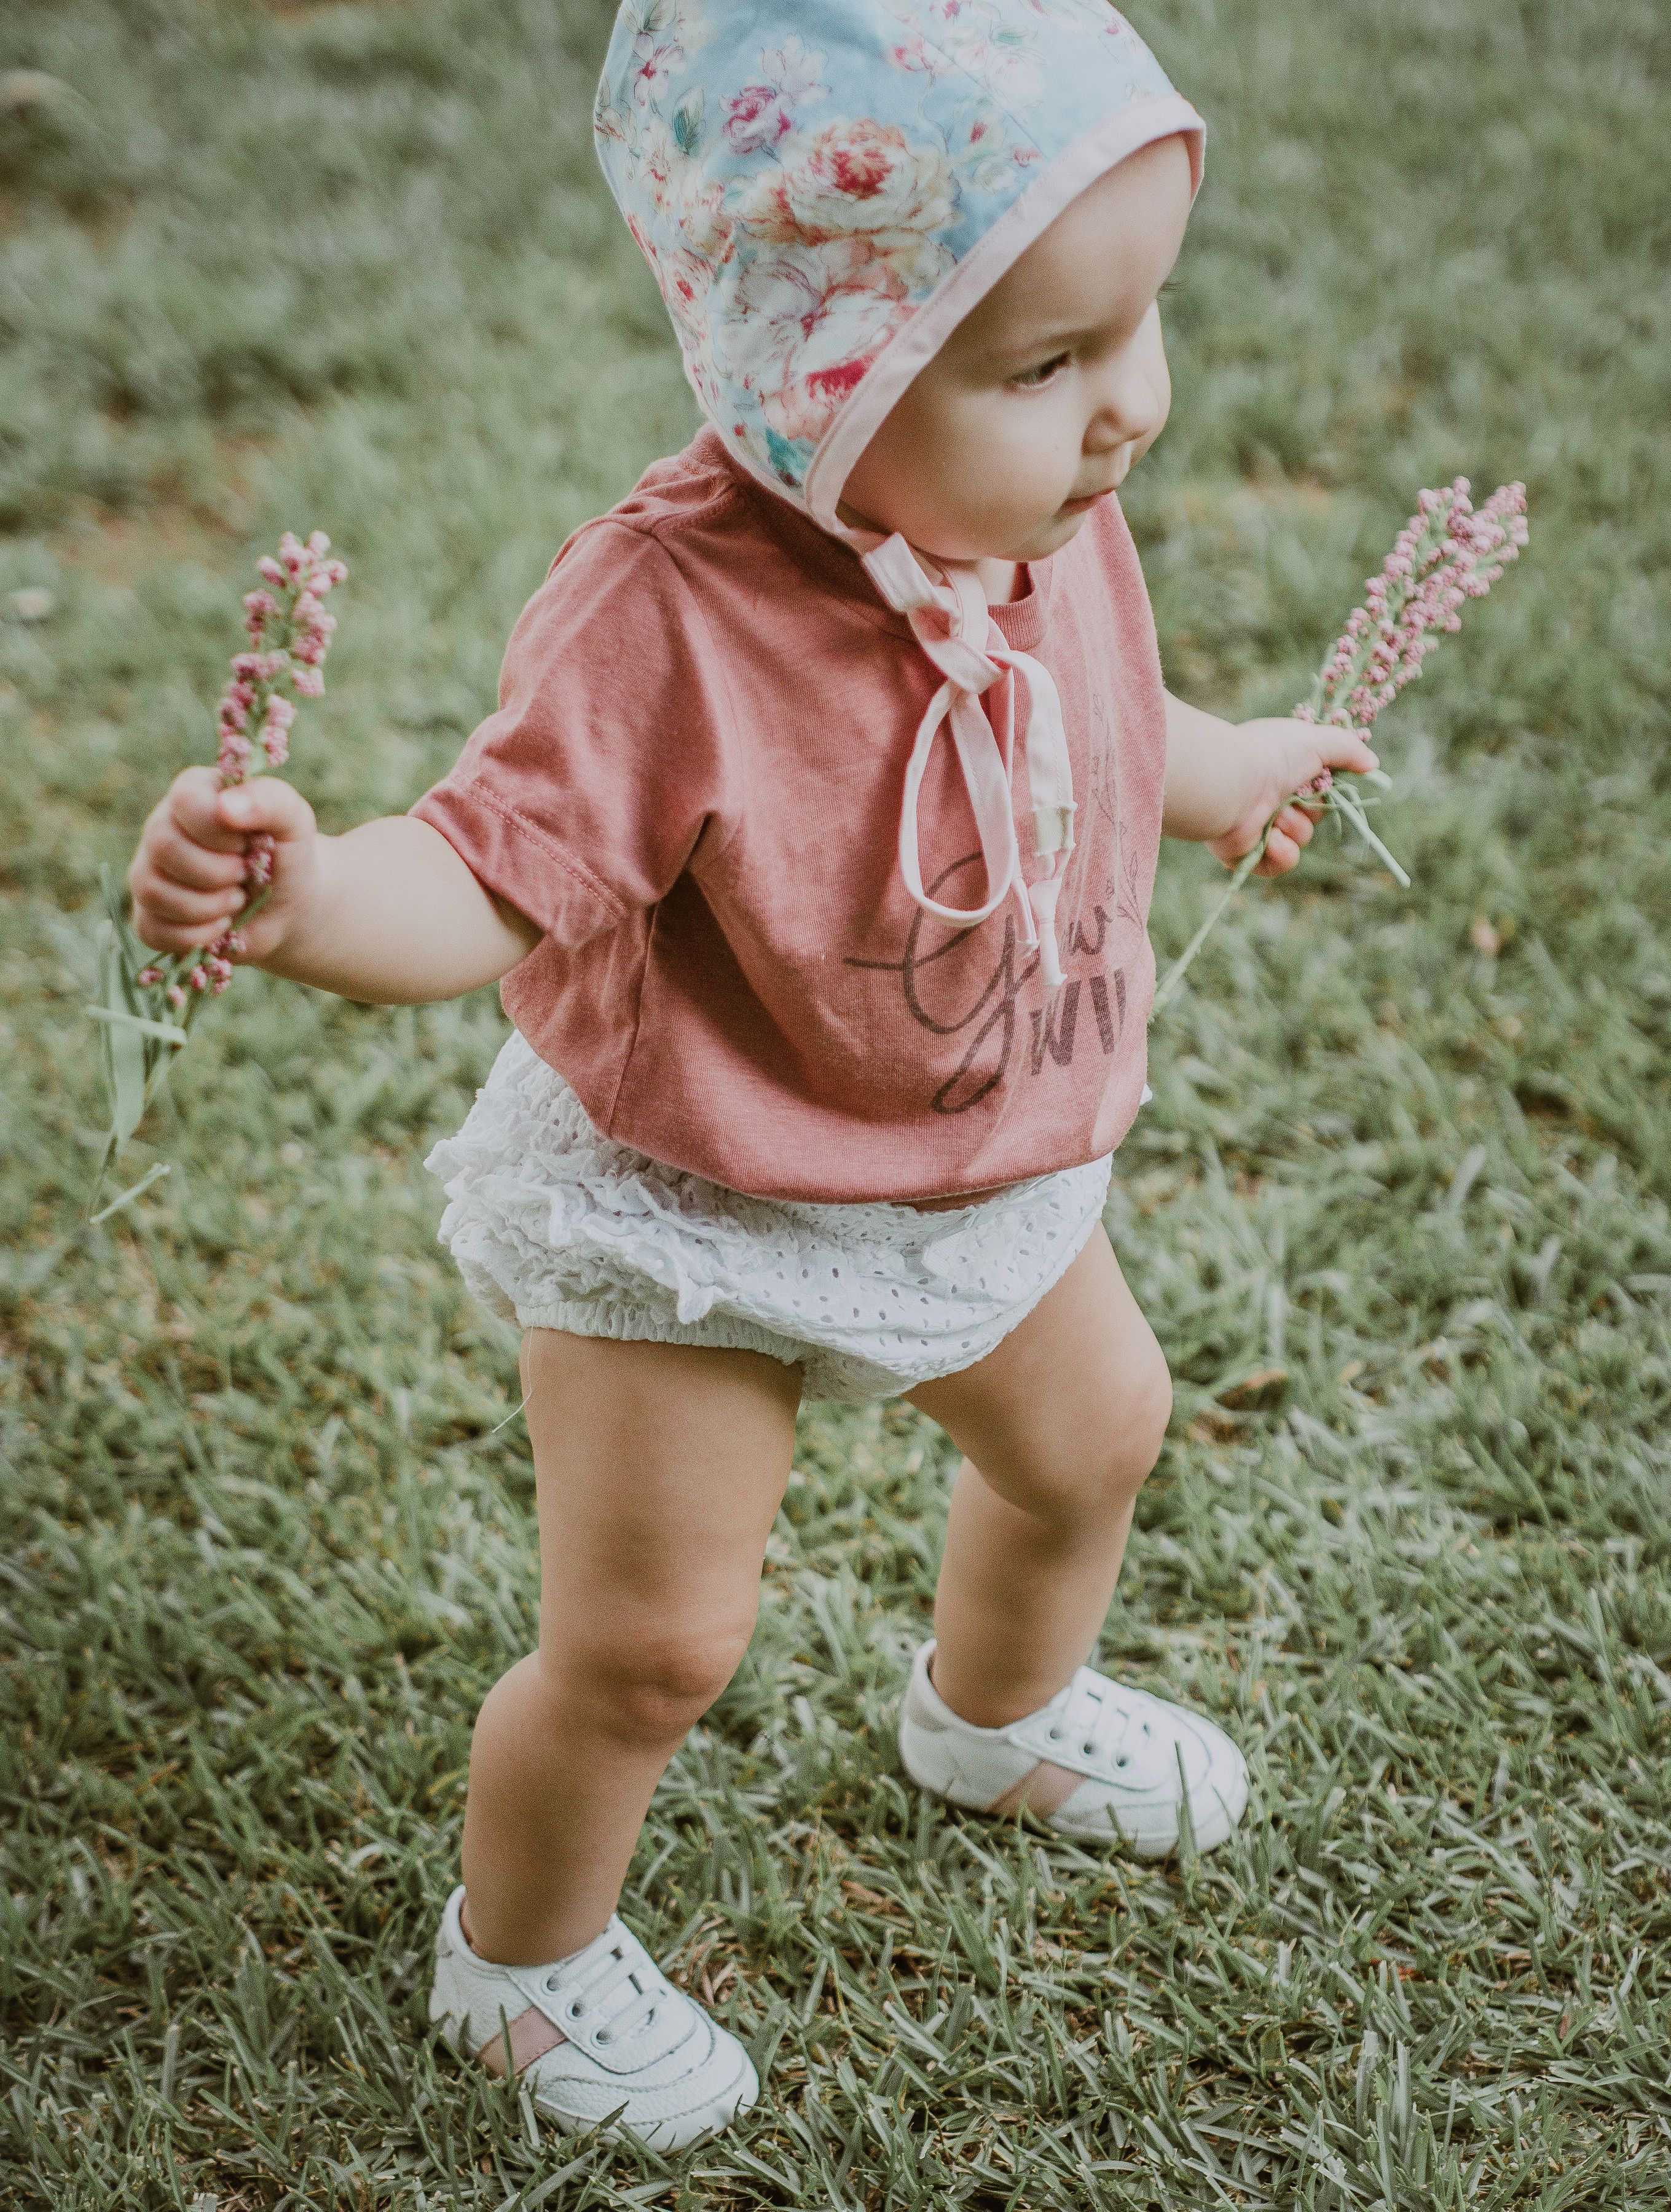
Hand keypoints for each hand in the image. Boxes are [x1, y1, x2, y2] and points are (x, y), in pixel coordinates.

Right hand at [128, 766, 318, 960]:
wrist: (288, 907)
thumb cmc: (285, 855)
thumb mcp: (294, 820)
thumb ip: (269, 800)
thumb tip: (226, 806)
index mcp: (193, 793)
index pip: (186, 801)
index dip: (220, 830)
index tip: (247, 842)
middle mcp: (161, 827)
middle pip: (163, 846)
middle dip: (217, 872)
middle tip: (244, 874)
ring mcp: (148, 871)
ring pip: (152, 890)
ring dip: (208, 906)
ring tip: (236, 899)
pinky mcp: (148, 914)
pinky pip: (152, 929)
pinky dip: (197, 935)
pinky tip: (221, 924)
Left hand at [1207, 718, 1378, 877]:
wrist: (1230, 783)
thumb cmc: (1271, 755)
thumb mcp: (1318, 741)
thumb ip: (1347, 749)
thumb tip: (1372, 764)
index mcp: (1283, 772)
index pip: (1318, 791)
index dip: (1326, 792)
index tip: (1324, 785)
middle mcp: (1270, 798)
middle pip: (1312, 818)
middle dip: (1310, 811)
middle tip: (1293, 798)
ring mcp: (1256, 825)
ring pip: (1298, 841)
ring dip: (1293, 829)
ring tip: (1274, 815)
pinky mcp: (1244, 852)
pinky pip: (1276, 866)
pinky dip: (1280, 855)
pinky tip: (1271, 839)